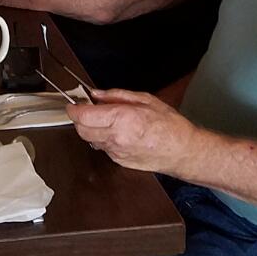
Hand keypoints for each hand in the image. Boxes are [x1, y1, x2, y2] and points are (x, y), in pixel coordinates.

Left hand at [66, 88, 199, 174]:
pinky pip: (102, 148)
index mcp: (122, 118)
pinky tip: (116, 132)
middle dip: (80, 119)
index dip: (74, 109)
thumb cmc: (169, 125)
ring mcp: (116, 152)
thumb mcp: (145, 100)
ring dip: (91, 129)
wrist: (182, 151)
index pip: (84, 116)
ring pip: (90, 139)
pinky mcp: (119, 161)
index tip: (74, 104)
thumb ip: (117, 95)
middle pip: (81, 130)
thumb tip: (96, 94)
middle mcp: (116, 137)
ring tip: (106, 120)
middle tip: (88, 109)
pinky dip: (102, 139)